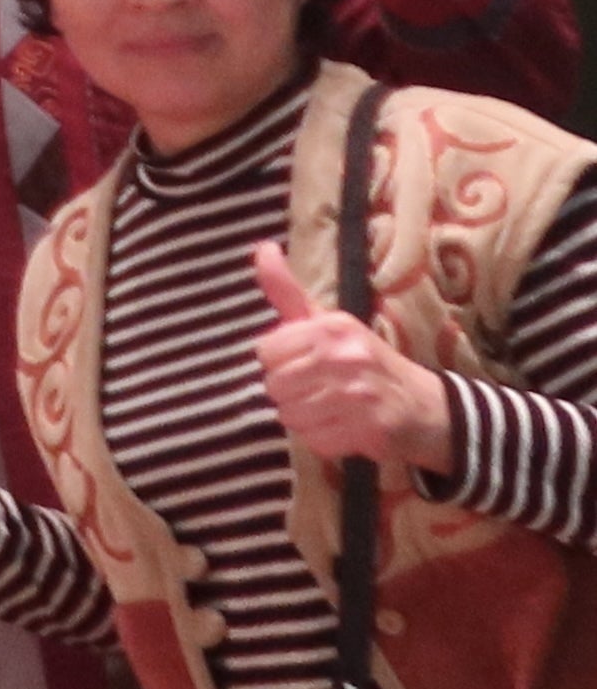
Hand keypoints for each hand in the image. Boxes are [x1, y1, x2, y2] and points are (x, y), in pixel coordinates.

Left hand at [251, 239, 451, 468]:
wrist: (425, 407)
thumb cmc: (363, 361)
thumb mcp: (327, 322)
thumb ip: (287, 291)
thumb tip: (261, 248)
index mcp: (333, 326)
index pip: (265, 351)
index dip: (279, 362)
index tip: (305, 362)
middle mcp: (346, 355)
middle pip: (273, 385)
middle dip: (291, 392)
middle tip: (321, 389)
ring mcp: (359, 393)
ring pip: (289, 415)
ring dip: (305, 417)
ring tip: (333, 408)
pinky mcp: (369, 429)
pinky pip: (313, 440)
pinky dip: (323, 439)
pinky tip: (345, 426)